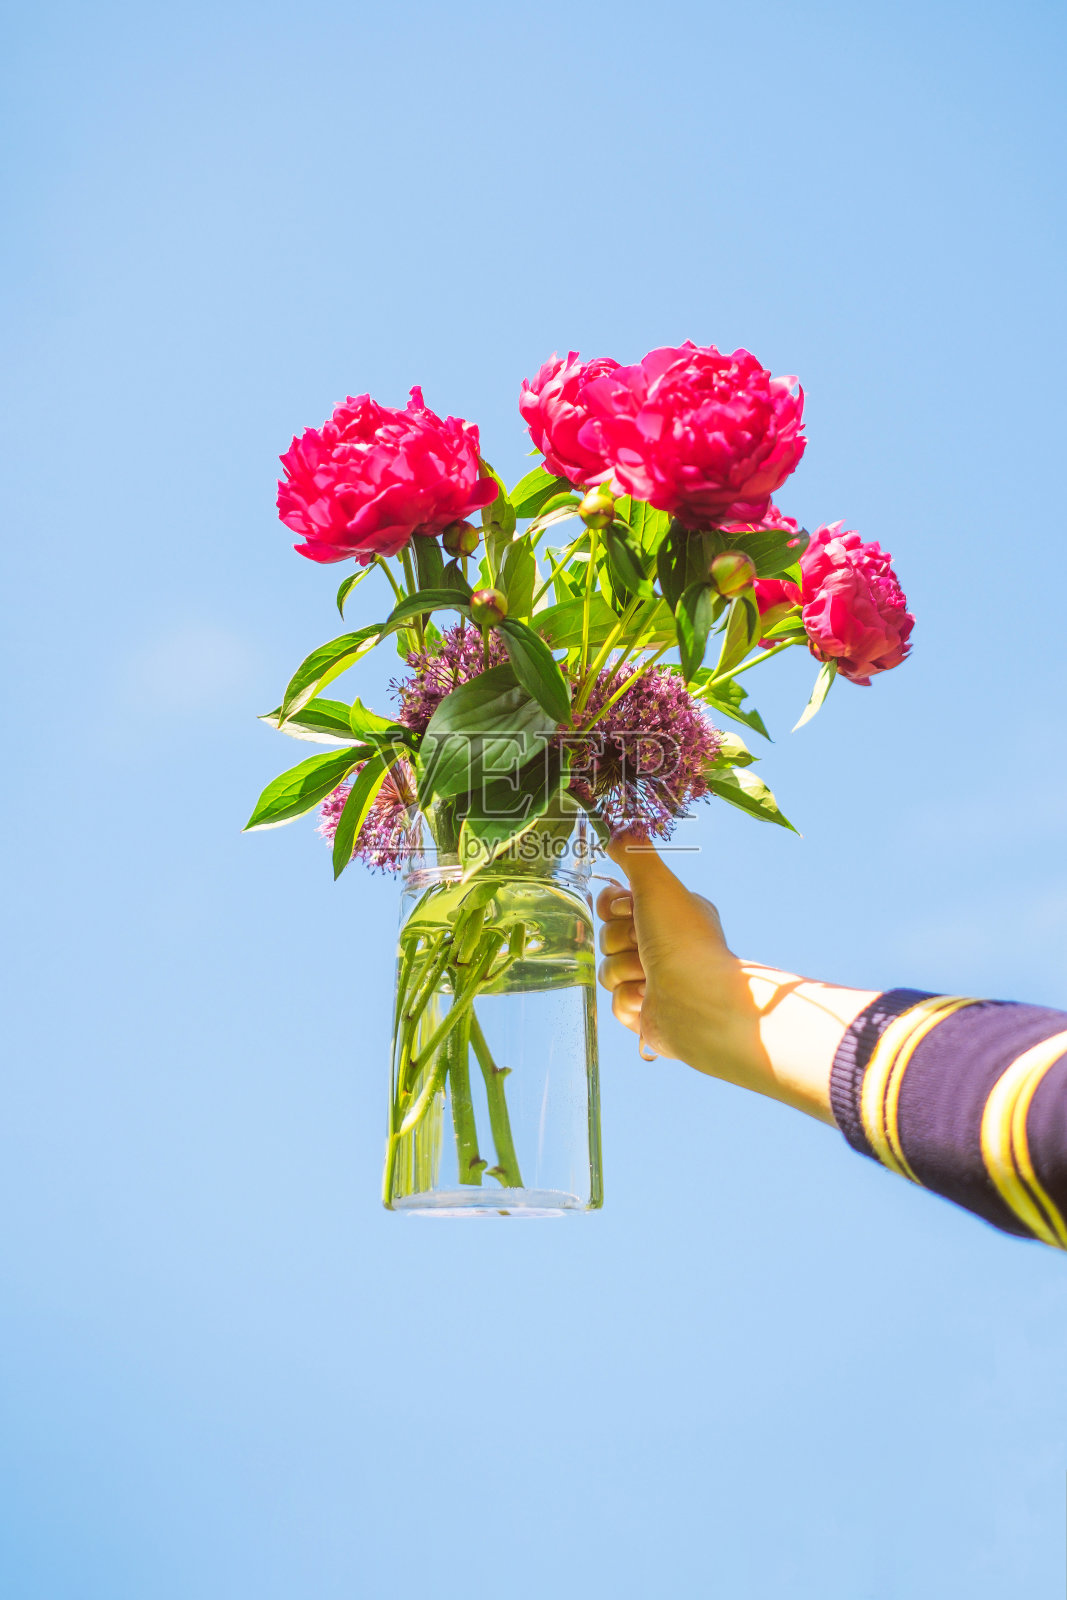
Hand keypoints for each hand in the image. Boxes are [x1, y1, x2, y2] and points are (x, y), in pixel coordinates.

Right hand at [596, 830, 878, 1124]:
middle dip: (620, 940)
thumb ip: (636, 855)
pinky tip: (651, 1001)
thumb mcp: (658, 885)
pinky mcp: (645, 1011)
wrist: (698, 1003)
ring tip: (651, 977)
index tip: (628, 908)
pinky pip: (615, 1001)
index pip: (615, 902)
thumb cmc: (683, 940)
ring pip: (607, 968)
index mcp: (669, 913)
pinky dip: (630, 1000)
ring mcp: (653, 979)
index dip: (613, 906)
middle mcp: (663, 944)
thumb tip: (621, 830)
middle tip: (645, 945)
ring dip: (624, 971)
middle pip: (607, 935)